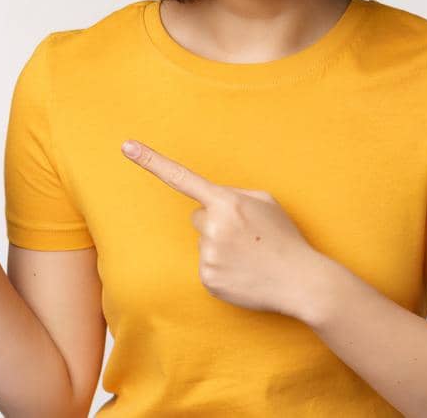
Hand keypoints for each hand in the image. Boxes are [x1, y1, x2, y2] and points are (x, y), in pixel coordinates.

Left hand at [121, 139, 325, 318]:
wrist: (301, 281)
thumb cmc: (285, 239)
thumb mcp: (267, 203)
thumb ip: (235, 196)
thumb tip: (210, 203)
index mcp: (228, 202)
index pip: (182, 178)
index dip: (151, 161)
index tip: (126, 146)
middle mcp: (213, 227)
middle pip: (199, 217)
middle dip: (217, 223)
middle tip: (248, 237)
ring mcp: (208, 255)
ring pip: (202, 243)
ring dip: (221, 248)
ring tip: (250, 256)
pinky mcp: (207, 279)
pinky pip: (205, 267)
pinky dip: (222, 269)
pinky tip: (243, 273)